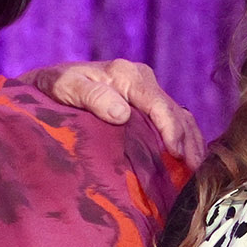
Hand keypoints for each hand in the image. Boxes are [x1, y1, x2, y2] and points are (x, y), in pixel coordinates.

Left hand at [25, 59, 205, 162]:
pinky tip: (187, 160)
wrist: (49, 82)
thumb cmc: (55, 85)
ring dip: (191, 142)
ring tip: (197, 169)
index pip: (159, 105)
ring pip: (180, 116)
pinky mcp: (146, 104)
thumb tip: (122, 114)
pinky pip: (172, 120)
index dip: (171, 130)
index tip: (177, 154)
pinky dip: (184, 139)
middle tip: (195, 170)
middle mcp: (143, 80)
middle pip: (176, 112)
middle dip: (188, 141)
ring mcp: (147, 92)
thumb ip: (93, 97)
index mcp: (129, 75)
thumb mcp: (66, 87)